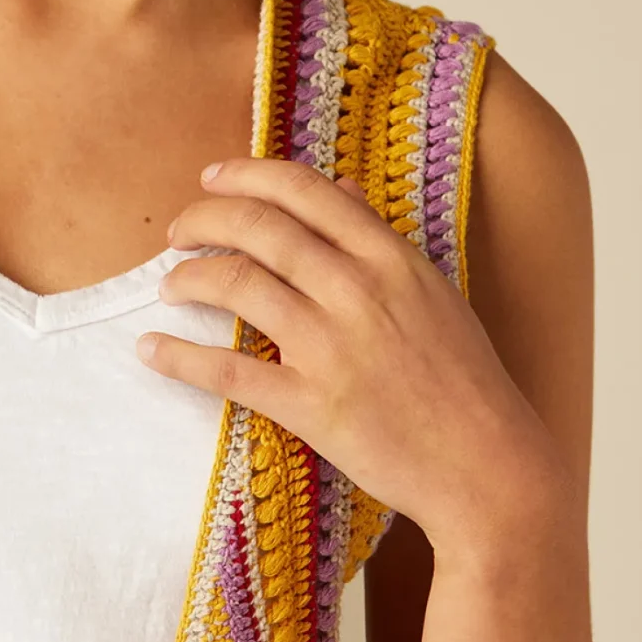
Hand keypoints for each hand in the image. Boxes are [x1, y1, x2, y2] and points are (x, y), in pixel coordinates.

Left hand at [136, 155, 562, 554]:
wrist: (489, 466)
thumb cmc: (465, 382)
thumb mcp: (433, 293)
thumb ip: (380, 239)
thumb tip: (342, 185)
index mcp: (391, 259)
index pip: (304, 190)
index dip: (246, 175)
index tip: (211, 179)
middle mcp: (358, 291)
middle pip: (258, 227)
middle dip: (202, 219)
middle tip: (177, 231)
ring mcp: (333, 348)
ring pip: (237, 285)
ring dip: (186, 278)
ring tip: (169, 286)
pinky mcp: (312, 406)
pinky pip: (228, 373)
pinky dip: (179, 357)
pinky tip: (152, 349)